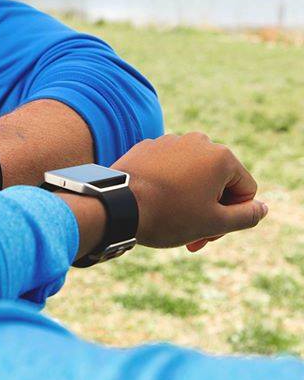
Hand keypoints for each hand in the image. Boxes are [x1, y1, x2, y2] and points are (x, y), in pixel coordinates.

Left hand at [112, 133, 267, 248]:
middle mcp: (198, 141)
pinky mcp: (148, 147)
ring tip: (171, 221)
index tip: (209, 234)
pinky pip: (168, 169)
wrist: (117, 204)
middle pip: (217, 182)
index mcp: (221, 156)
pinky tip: (153, 203)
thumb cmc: (168, 214)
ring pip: (192, 176)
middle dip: (209, 211)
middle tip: (192, 239)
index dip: (232, 217)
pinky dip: (168, 186)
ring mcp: (170, 141)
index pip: (244, 190)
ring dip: (188, 200)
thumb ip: (246, 216)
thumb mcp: (214, 222)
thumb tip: (261, 208)